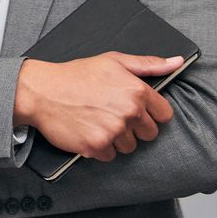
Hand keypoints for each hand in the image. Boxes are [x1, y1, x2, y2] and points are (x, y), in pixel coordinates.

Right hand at [15, 53, 180, 161]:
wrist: (40, 91)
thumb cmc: (75, 75)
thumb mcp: (113, 61)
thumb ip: (148, 64)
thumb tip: (177, 62)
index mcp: (137, 91)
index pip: (164, 115)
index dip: (150, 113)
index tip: (135, 111)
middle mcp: (129, 112)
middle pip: (149, 134)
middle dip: (134, 128)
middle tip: (111, 116)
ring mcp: (113, 131)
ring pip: (129, 146)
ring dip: (116, 139)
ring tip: (97, 123)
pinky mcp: (96, 146)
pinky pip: (110, 156)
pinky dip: (99, 148)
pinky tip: (88, 132)